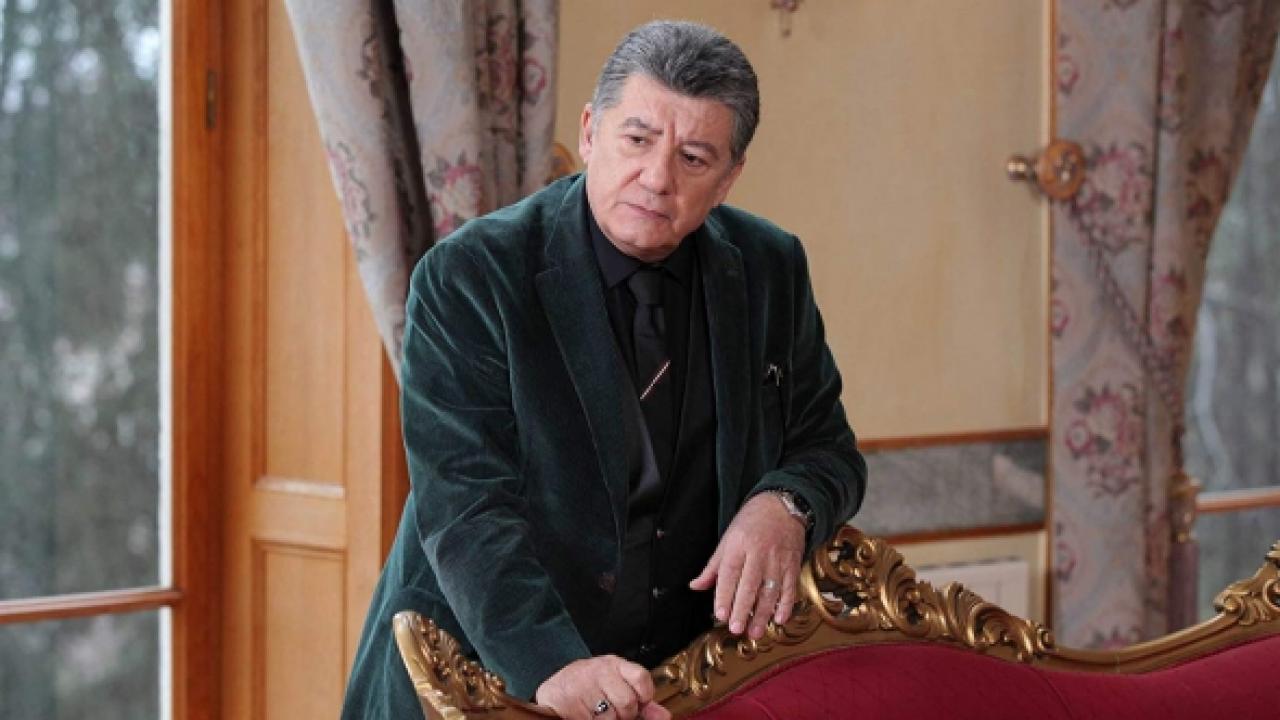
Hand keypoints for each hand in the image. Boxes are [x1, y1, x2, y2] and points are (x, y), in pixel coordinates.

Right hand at [535, 656, 670, 719]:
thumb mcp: (616, 686)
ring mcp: (583, 686)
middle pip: (627, 703)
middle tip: (612, 710)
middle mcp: (599, 671)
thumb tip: (663, 716)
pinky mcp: (570, 702)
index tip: (639, 703)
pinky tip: (588, 716)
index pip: (640, 678)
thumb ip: (641, 700)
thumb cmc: (588, 687)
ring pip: (610, 716)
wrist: (554, 692)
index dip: (644, 696)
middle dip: (624, 714)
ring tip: (597, 713)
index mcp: (614, 665)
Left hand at [688, 493, 805, 638]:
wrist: (781, 505)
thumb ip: (713, 566)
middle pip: (750, 584)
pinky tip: (779, 619)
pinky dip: (786, 605)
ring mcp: (778, 559)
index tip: (720, 614)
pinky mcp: (793, 564)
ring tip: (755, 632)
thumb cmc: (751, 523)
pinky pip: (790, 587)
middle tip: (736, 628)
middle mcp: (759, 552)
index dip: (724, 594)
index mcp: (738, 545)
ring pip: (770, 590)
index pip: (730, 573)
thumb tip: (695, 586)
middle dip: (742, 608)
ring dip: (763, 613)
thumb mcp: (727, 539)